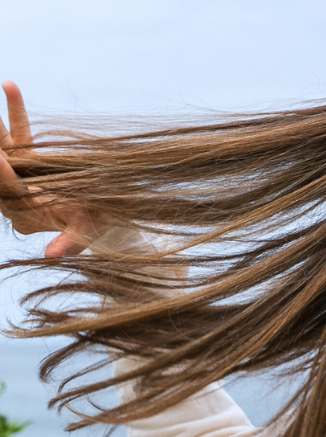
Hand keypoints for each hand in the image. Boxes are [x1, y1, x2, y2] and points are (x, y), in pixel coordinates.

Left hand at [0, 81, 97, 257]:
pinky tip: (10, 87)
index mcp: (27, 217)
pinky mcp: (29, 159)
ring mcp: (22, 175)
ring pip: (4, 147)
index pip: (11, 195)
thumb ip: (71, 243)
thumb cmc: (102, 226)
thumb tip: (52, 257)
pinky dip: (16, 111)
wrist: (110, 212)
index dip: (5, 177)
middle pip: (0, 170)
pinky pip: (19, 134)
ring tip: (2, 89)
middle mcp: (18, 196)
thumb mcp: (91, 233)